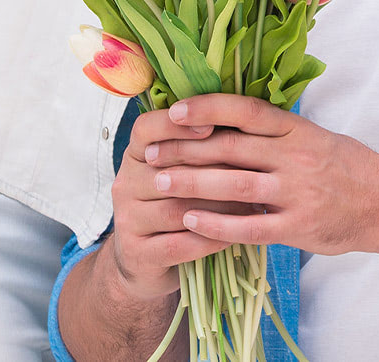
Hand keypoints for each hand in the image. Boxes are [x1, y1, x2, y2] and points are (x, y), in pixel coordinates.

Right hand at [104, 108, 241, 299]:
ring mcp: (127, 219)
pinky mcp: (135, 253)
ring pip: (176, 209)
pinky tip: (232, 236)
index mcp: (136, 154)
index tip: (212, 126)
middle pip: (169, 171)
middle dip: (214, 171)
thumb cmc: (175, 203)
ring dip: (218, 208)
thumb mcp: (180, 169)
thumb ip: (199, 145)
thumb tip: (241, 116)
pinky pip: (177, 244)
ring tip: (252, 205)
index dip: (176, 125)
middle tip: (253, 171)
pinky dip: (208, 239)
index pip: (147, 128)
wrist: (145, 260)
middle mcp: (125, 183)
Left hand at [144, 95, 378, 256]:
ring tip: (160, 182)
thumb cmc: (344, 166)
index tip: (173, 111)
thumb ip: (273, 131)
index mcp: (296, 129)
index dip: (207, 108)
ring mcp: (297, 193)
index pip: (246, 111)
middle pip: (230, 148)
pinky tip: (190, 223)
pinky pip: (250, 227)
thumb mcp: (313, 136)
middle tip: (149, 151)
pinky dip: (217, 225)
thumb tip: (223, 118)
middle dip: (185, 149)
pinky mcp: (298, 228)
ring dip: (192, 184)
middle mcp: (295, 156)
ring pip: (234, 186)